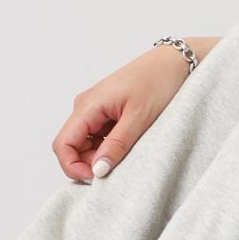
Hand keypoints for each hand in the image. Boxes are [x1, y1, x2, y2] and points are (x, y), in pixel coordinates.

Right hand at [52, 38, 218, 180]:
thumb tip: (97, 170)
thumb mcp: (139, 118)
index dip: (72, 166)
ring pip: (84, 144)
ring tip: (127, 151)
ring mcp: (94, 109)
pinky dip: (107, 147)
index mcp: (88, 105)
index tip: (95, 178)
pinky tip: (127, 142)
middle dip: (88, 163)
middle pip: (72, 147)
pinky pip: (96, 137)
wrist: (175, 61)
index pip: (62, 144)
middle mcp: (85, 106)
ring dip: (99, 155)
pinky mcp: (104, 111)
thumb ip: (116, 146)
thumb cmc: (159, 81)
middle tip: (116, 168)